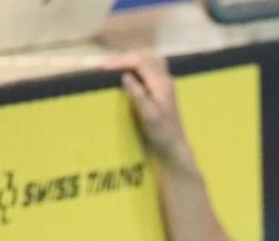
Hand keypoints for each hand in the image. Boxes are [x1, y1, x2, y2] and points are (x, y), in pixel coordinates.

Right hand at [103, 50, 190, 166]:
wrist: (174, 145)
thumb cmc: (161, 133)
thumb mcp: (148, 115)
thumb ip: (138, 94)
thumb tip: (125, 75)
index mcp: (161, 84)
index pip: (140, 61)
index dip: (121, 61)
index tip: (104, 68)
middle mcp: (165, 79)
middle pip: (145, 56)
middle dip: (125, 58)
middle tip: (107, 67)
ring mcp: (166, 82)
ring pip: (150, 59)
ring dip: (132, 59)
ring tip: (116, 67)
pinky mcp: (164, 88)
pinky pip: (151, 67)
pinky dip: (139, 65)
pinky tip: (130, 73)